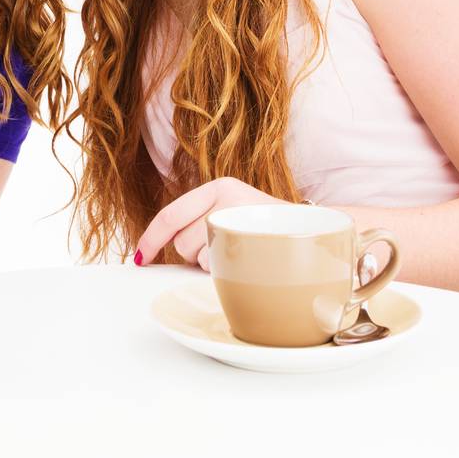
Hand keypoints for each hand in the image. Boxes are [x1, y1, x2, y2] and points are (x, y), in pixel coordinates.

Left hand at [135, 177, 284, 271]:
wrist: (318, 233)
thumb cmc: (269, 231)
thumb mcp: (234, 212)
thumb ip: (202, 220)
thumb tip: (158, 248)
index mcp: (219, 187)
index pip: (171, 214)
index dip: (151, 238)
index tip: (141, 257)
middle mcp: (226, 196)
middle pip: (182, 241)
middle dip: (192, 256)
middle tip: (222, 251)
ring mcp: (238, 216)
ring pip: (198, 256)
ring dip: (212, 264)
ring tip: (240, 253)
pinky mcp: (250, 237)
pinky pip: (218, 265)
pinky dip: (226, 270)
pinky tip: (246, 260)